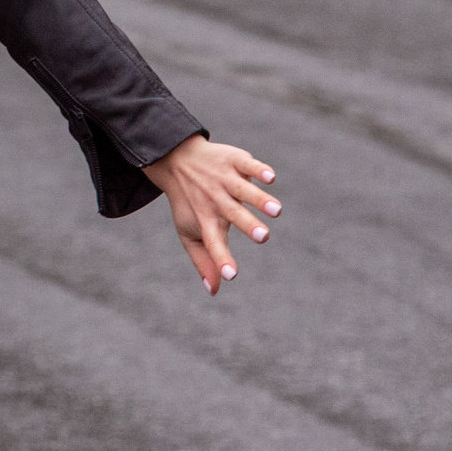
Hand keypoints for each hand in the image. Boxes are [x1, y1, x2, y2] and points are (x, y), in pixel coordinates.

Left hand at [142, 134, 280, 295]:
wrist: (174, 160)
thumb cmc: (189, 203)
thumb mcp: (189, 232)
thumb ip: (203, 261)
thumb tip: (214, 291)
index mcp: (206, 221)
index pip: (213, 244)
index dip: (221, 260)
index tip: (231, 275)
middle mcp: (215, 201)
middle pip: (233, 215)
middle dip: (248, 225)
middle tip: (264, 237)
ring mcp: (224, 180)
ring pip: (243, 190)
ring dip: (259, 199)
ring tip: (276, 210)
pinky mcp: (234, 160)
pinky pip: (247, 164)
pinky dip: (258, 170)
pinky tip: (270, 177)